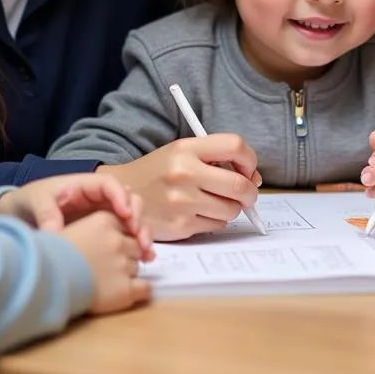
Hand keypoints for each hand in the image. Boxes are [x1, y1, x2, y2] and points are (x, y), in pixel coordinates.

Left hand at [0, 173, 152, 257]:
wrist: (23, 212)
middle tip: (138, 236)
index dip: (121, 197)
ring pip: (133, 218)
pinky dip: (138, 244)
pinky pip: (126, 234)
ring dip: (143, 233)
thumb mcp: (37, 202)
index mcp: (87, 185)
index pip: (111, 184)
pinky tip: (145, 259)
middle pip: (129, 199)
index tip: (125, 214)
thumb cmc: (32, 200)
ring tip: (146, 253)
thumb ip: (47, 214)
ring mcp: (106, 213)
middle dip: (137, 216)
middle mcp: (102, 198)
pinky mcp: (106, 230)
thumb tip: (55, 232)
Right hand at [59, 212, 150, 314]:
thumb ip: (96, 230)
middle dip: (126, 256)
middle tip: (107, 267)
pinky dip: (141, 291)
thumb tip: (111, 238)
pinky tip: (129, 293)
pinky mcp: (125, 289)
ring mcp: (123, 265)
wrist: (42, 280)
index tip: (111, 249)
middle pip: (135, 247)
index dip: (121, 239)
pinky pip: (145, 289)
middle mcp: (118, 240)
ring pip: (137, 267)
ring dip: (128, 273)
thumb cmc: (50, 256)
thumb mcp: (73, 229)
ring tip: (108, 281)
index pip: (127, 227)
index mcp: (106, 220)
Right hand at [98, 134, 261, 241]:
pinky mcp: (180, 227)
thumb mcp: (182, 151)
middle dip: (250, 191)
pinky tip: (202, 212)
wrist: (121, 195)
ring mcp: (182, 202)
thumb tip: (253, 177)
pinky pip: (217, 225)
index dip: (249, 159)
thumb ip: (215, 157)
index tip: (248, 168)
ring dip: (233, 207)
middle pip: (239, 184)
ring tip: (219, 201)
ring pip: (231, 209)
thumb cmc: (159, 172)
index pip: (235, 146)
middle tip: (247, 192)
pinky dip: (217, 219)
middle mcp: (184, 173)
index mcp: (186, 149)